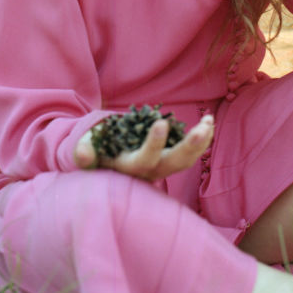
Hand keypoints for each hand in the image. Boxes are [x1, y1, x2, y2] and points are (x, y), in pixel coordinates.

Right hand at [73, 114, 213, 181]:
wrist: (106, 157)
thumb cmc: (96, 149)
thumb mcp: (86, 148)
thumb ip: (83, 150)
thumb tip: (82, 153)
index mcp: (129, 168)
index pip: (144, 160)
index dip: (154, 144)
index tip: (161, 123)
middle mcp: (149, 171)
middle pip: (173, 164)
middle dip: (189, 148)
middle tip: (202, 128)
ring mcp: (162, 166)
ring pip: (185, 161)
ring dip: (200, 143)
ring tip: (209, 122)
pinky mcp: (170, 158)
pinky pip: (191, 154)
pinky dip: (202, 139)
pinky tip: (209, 122)